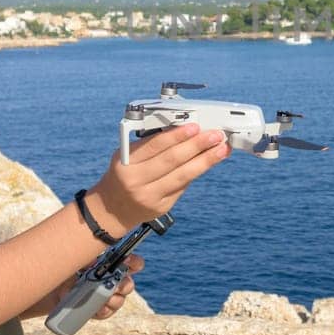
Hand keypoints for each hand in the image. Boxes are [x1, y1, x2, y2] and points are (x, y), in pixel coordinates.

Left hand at [34, 254, 144, 320]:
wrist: (48, 291)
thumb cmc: (63, 271)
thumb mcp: (73, 261)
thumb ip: (85, 258)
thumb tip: (94, 260)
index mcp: (109, 265)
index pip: (130, 263)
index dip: (134, 263)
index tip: (129, 262)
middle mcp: (110, 280)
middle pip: (128, 284)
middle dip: (125, 285)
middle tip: (115, 285)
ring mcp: (105, 296)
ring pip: (120, 300)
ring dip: (114, 300)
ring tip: (104, 298)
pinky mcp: (97, 309)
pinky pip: (107, 312)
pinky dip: (104, 311)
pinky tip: (99, 308)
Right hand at [88, 124, 228, 234]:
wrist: (112, 208)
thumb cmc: (124, 174)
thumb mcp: (127, 156)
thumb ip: (151, 145)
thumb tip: (184, 132)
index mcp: (125, 162)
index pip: (154, 146)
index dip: (176, 136)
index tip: (194, 126)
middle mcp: (136, 181)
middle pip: (172, 161)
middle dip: (197, 146)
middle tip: (215, 135)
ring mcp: (149, 196)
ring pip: (182, 176)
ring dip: (205, 160)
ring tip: (221, 149)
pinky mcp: (161, 207)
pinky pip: (182, 186)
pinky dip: (197, 172)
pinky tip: (209, 162)